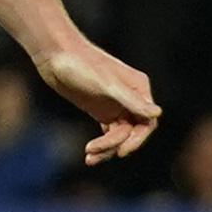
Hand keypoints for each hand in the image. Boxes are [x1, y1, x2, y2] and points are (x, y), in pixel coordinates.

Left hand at [40, 39, 159, 167]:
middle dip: (115, 144)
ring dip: (106, 148)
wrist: (54, 54)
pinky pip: (108, 133)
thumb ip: (131, 100)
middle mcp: (131, 99)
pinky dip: (101, 145)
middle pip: (133, 132)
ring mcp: (116, 105)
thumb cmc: (80, 64)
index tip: (121, 152)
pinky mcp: (101, 110)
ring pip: (119, 135)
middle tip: (94, 152)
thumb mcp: (106, 84)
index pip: (147, 122)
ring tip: (88, 157)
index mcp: (139, 90)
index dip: (137, 139)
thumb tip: (156, 114)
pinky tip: (89, 155)